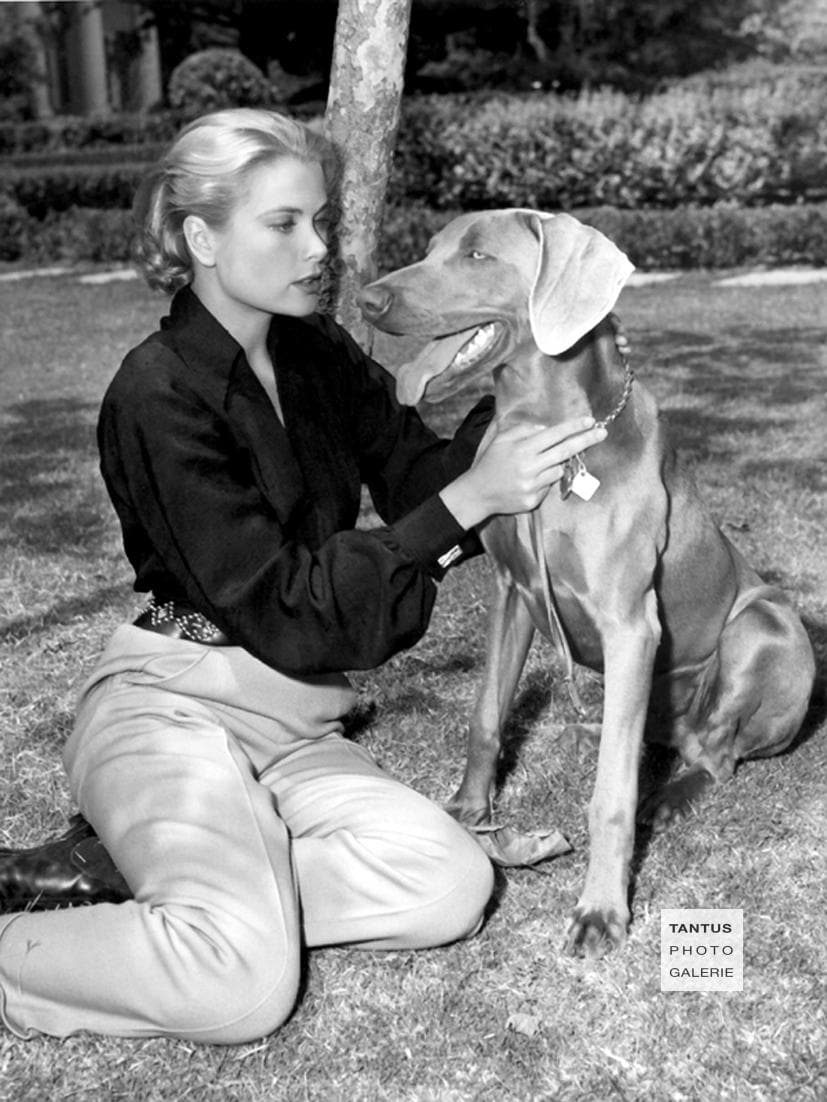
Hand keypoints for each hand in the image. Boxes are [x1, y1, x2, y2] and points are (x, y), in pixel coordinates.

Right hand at [440, 415, 606, 528]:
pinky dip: (545, 481)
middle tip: (602, 433)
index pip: (553, 435)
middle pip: (564, 451)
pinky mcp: (532, 501)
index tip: (590, 421)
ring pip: (558, 470)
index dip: (573, 427)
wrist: (477, 493)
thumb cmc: (490, 462)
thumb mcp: (501, 439)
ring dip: (558, 464)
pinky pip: (548, 487)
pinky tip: (531, 480)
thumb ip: (523, 430)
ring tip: (545, 463)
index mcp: (521, 449)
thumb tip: (547, 429)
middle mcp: (528, 467)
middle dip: (585, 440)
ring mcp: (531, 486)